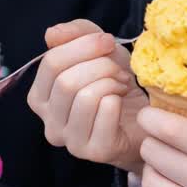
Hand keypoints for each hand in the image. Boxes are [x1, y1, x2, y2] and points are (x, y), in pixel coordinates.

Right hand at [26, 19, 146, 173]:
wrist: (145, 120)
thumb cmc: (117, 84)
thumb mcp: (99, 50)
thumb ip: (76, 34)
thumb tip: (51, 34)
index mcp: (41, 98)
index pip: (50, 63)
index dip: (82, 45)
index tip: (108, 41)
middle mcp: (49, 123)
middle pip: (65, 81)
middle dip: (99, 65)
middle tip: (118, 68)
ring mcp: (71, 142)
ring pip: (85, 96)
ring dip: (110, 82)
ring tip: (121, 83)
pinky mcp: (95, 151)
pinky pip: (105, 111)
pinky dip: (118, 98)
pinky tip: (123, 101)